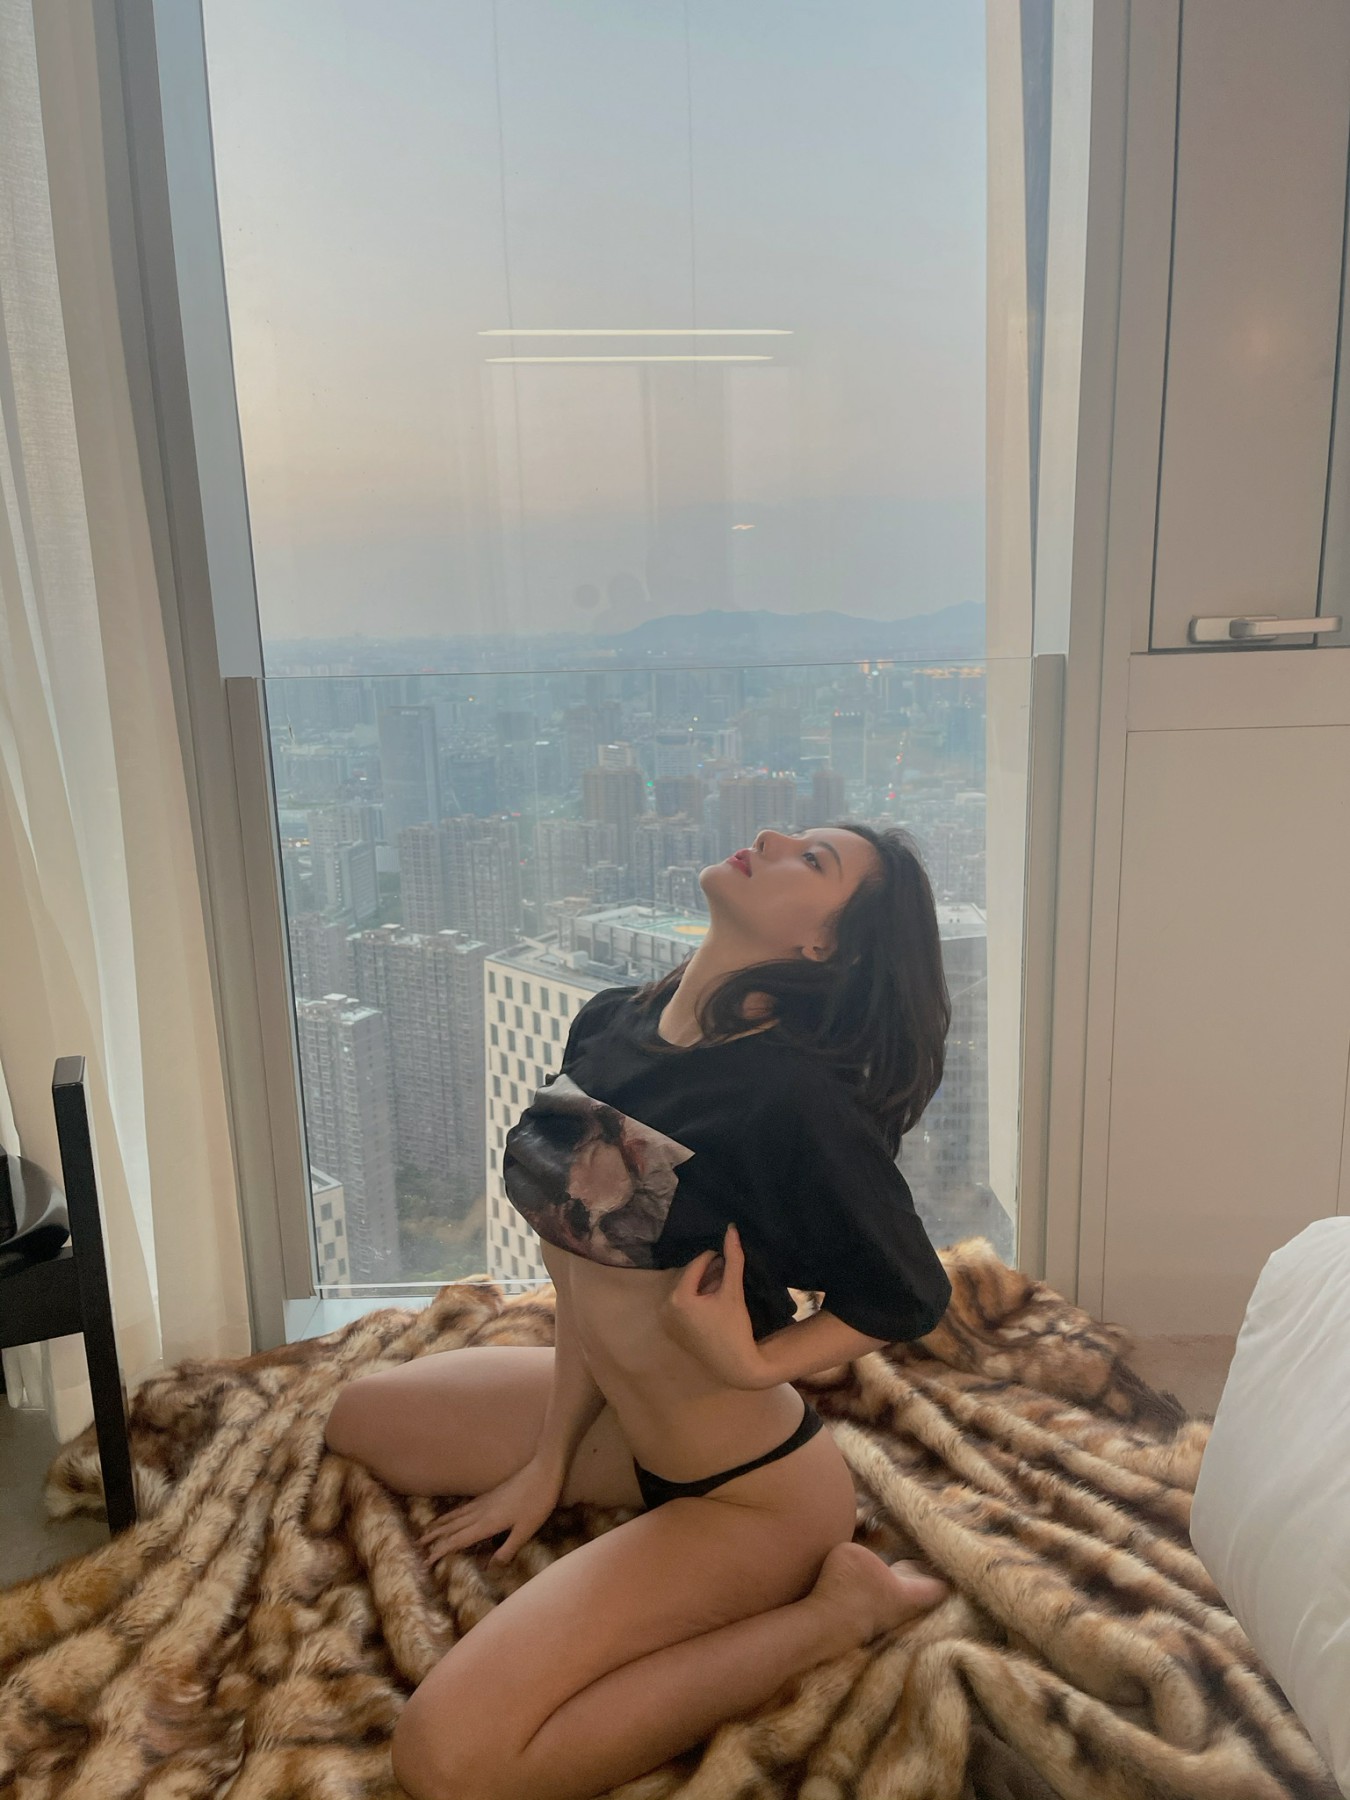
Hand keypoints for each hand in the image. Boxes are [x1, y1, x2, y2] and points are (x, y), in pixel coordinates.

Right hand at [416, 1455, 564, 1567]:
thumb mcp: (526, 1531)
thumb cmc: (538, 1502)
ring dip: (440, 1524)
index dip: (441, 1550)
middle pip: (452, 1526)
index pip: (458, 1540)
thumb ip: (508, 1549)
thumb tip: (490, 1567)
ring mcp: (484, 1501)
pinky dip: (452, 1514)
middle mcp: (481, 1512)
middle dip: (434, 1537)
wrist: (543, 1471)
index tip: (427, 1560)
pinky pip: (463, 1508)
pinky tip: (452, 1515)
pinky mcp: (490, 1495)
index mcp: (487, 1523)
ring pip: (456, 1515)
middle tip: (418, 1547)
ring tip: (426, 1530)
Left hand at [661, 1224, 765, 1389]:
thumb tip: (731, 1228)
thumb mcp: (733, 1291)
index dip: (715, 1259)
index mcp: (677, 1298)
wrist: (736, 1365)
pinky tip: (714, 1301)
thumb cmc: (735, 1327)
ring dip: (704, 1285)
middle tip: (727, 1271)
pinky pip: (682, 1304)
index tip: (729, 1258)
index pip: (696, 1265)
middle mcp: (665, 1308)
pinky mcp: (671, 1330)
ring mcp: (666, 1321)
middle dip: (709, 1272)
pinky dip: (697, 1299)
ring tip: (723, 1286)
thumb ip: (732, 1258)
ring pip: (686, 1290)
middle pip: (689, 1277)